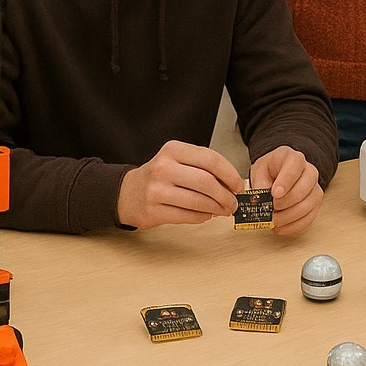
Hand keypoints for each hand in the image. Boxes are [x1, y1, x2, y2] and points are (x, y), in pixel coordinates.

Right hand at [118, 141, 242, 229]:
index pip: (210, 159)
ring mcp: (157, 189)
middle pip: (206, 182)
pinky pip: (188, 215)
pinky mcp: (154, 210)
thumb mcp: (177, 161)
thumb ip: (202, 167)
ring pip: (198, 201)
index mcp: (173, 149)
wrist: (127, 193)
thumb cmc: (159, 176)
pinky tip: (207, 214)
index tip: (238, 185)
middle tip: (234, 202)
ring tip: (224, 210)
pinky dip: (203, 216)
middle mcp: (164, 167)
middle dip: (226, 195)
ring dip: (217, 208)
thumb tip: (232, 183)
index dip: (230, 174)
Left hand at [249, 146, 323, 234]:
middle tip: (271, 209)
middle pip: (304, 188)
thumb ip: (260, 181)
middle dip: (286, 202)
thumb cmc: (270, 171)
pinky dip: (294, 226)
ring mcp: (314, 188)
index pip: (294, 166)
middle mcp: (309, 171)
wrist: (278, 174)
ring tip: (274, 220)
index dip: (286, 181)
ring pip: (308, 204)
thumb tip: (261, 197)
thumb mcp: (260, 170)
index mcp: (293, 158)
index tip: (275, 193)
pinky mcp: (315, 204)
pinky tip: (281, 227)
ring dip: (289, 216)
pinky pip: (310, 217)